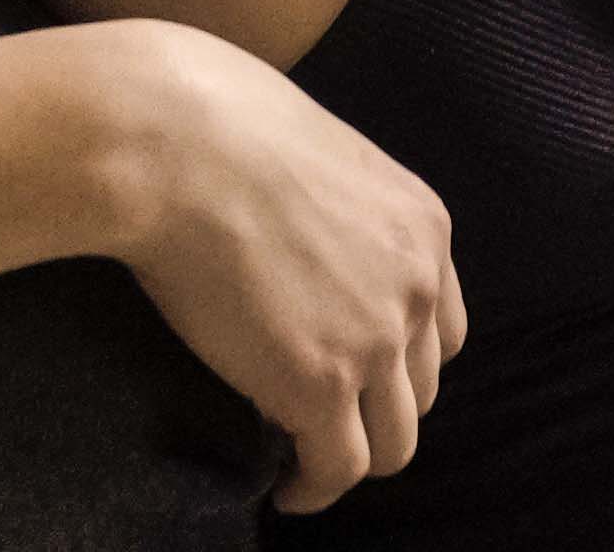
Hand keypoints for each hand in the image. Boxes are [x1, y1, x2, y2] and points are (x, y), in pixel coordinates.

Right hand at [76, 21, 464, 511]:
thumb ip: (334, 210)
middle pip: (420, 390)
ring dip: (350, 456)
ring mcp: (375, 340)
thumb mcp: (316, 154)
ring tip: (305, 466)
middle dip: (375, 410)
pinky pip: (337, 469)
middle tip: (322, 420)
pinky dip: (313, 490)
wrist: (171, 142)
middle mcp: (418, 286)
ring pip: (392, 443)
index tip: (355, 373)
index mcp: (422, 226)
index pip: (441, 327)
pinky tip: (285, 489)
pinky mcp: (320, 386)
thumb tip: (301, 239)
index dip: (399, 361)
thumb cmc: (215, 122)